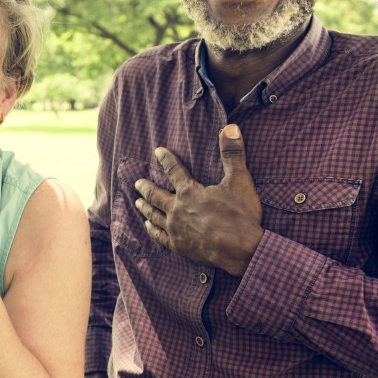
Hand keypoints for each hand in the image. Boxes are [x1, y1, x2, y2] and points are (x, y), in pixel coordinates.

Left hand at [133, 124, 262, 276]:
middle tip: (137, 182)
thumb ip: (233, 153)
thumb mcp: (240, 180)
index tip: (157, 151)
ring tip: (137, 202)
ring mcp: (175, 229)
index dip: (165, 159)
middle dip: (145, 187)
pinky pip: (158, 236)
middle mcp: (177, 209)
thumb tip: (230, 127)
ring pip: (153, 215)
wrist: (241, 250)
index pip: (174, 170)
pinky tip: (147, 226)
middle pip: (155, 195)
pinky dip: (151, 229)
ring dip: (144, 207)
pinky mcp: (178, 246)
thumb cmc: (240, 215)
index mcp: (190, 192)